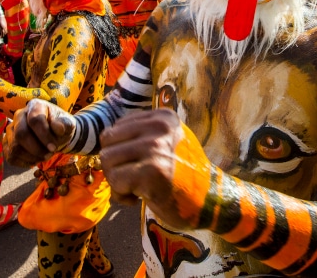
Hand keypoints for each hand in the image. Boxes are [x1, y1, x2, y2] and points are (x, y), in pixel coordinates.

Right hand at [3, 99, 75, 166]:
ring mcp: (11, 130)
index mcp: (35, 106)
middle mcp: (19, 115)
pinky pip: (11, 157)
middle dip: (36, 149)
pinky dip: (25, 162)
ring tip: (45, 156)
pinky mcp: (7, 143)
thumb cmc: (60, 127)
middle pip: (21, 134)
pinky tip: (36, 159)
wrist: (55, 134)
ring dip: (32, 156)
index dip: (44, 136)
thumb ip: (64, 124)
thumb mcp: (68, 124)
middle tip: (50, 154)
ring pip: (15, 147)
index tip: (54, 147)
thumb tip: (58, 128)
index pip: (35, 120)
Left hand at [99, 109, 209, 228]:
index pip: (116, 128)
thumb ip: (141, 134)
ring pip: (107, 160)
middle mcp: (159, 127)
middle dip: (113, 164)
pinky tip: (138, 198)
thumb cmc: (183, 174)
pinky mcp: (151, 172)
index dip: (119, 151)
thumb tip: (105, 139)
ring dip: (116, 181)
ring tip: (136, 188)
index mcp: (163, 117)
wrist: (210, 200)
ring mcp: (156, 148)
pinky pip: (115, 181)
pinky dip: (121, 195)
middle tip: (131, 179)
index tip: (137, 165)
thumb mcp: (168, 141)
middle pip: (107, 141)